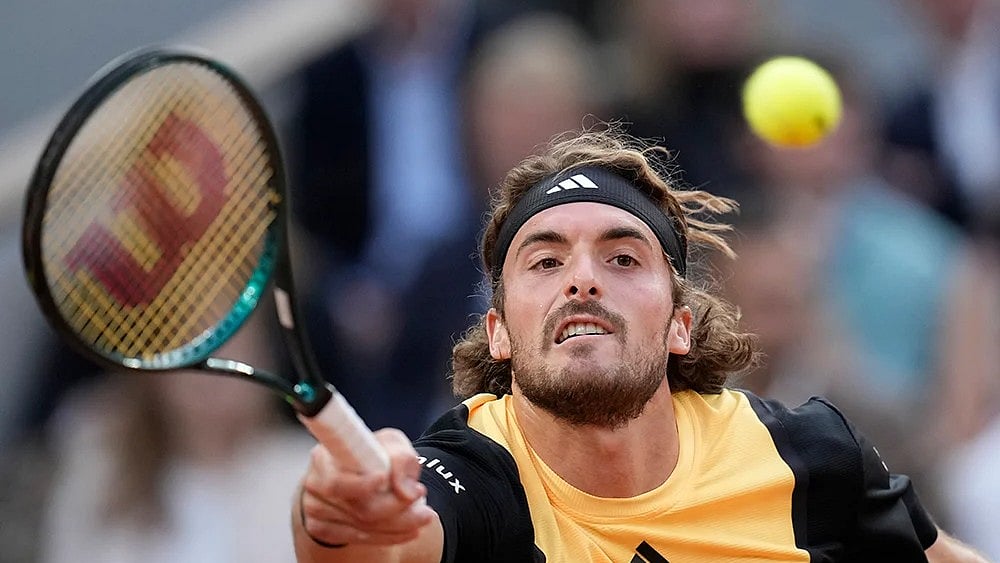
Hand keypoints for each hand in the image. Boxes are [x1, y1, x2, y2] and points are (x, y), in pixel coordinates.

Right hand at [299, 428, 436, 546]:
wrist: (360, 474)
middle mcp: (314, 484)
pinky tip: (409, 529)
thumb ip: (401, 458)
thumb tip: (405, 490)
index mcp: (324, 457)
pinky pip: (360, 538)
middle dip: (396, 507)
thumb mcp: (392, 445)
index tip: (382, 479)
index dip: (360, 483)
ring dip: (399, 524)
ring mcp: (315, 510)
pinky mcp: (322, 529)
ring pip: (362, 526)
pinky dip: (389, 536)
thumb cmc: (374, 455)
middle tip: (422, 501)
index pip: (337, 478)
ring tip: (424, 516)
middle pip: (357, 507)